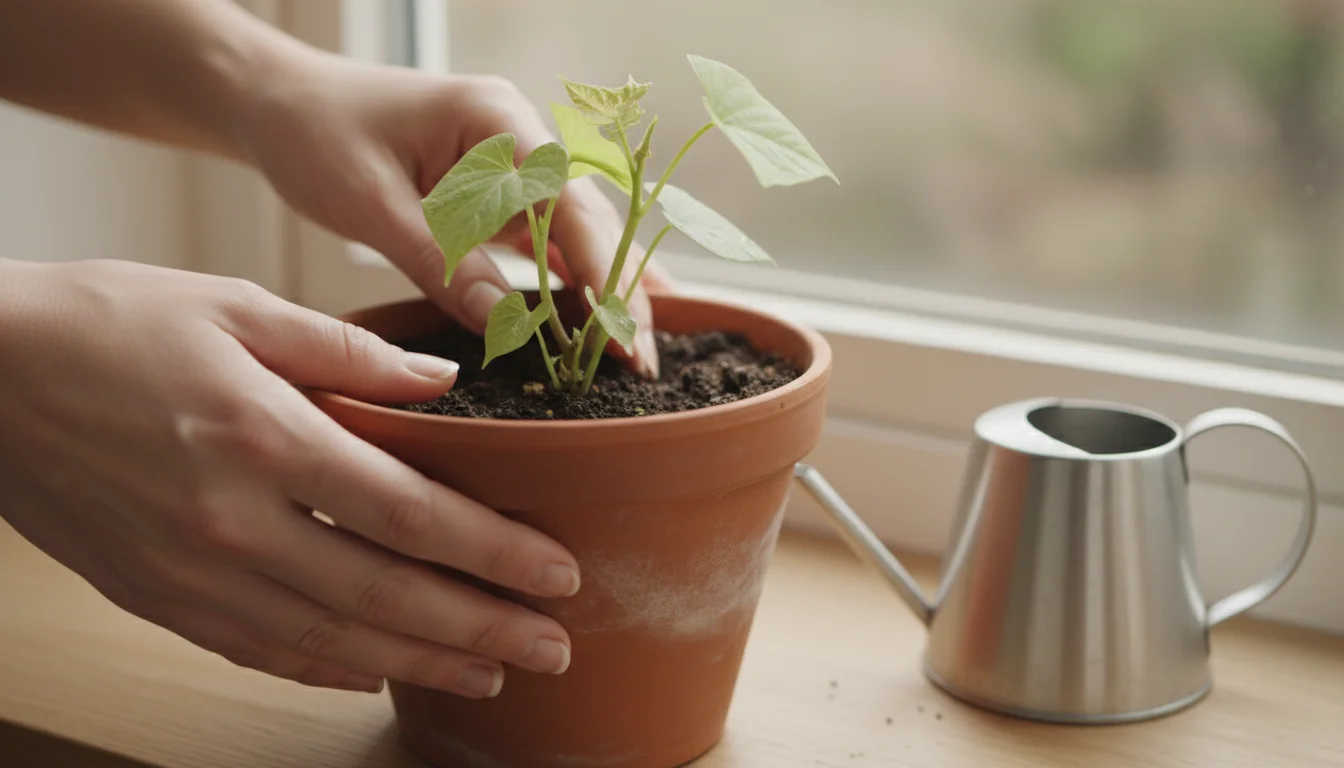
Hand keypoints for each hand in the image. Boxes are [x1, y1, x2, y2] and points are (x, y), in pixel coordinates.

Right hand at [0, 259, 578, 696]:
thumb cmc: (109, 323)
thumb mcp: (234, 305)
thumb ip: (348, 351)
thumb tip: (442, 383)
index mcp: (262, 436)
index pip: (411, 515)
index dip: (495, 552)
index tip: (560, 573)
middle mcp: (231, 521)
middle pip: (385, 595)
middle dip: (483, 626)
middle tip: (556, 648)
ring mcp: (190, 573)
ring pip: (329, 640)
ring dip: (420, 662)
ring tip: (491, 673)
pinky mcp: (156, 598)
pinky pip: (258, 651)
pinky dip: (327, 669)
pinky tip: (378, 674)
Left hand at [235, 52, 673, 376]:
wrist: (277, 103)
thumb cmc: (314, 132)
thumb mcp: (369, 201)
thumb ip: (439, 257)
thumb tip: (503, 324)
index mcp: (496, 122)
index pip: (569, 203)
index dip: (604, 271)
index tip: (623, 333)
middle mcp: (519, 140)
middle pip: (589, 222)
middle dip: (620, 292)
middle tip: (641, 364)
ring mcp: (512, 168)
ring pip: (576, 236)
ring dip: (605, 292)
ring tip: (638, 354)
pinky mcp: (495, 196)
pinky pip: (546, 244)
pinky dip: (573, 284)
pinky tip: (606, 320)